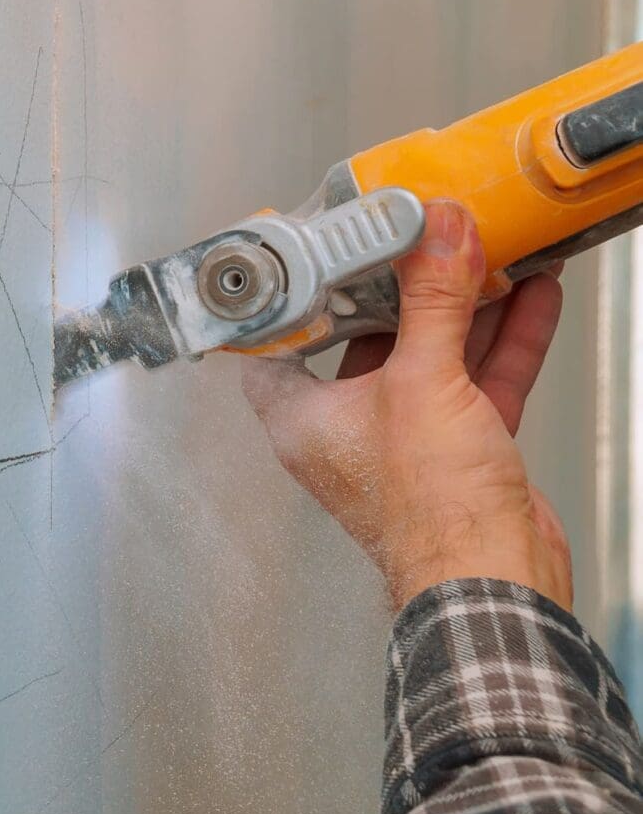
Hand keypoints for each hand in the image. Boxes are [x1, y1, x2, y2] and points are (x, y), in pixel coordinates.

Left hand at [240, 200, 570, 609]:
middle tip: (418, 233)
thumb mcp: (424, 382)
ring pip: (432, 354)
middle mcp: (345, 425)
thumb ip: (433, 300)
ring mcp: (404, 436)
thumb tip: (437, 233)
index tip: (319, 248)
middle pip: (366, 338)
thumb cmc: (430, 511)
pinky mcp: (457, 447)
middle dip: (402, 286)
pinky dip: (504, 338)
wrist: (495, 580)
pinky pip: (477, 378)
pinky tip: (533, 294)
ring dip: (464, 305)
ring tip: (486, 248)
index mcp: (302, 416)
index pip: (280, 342)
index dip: (297, 295)